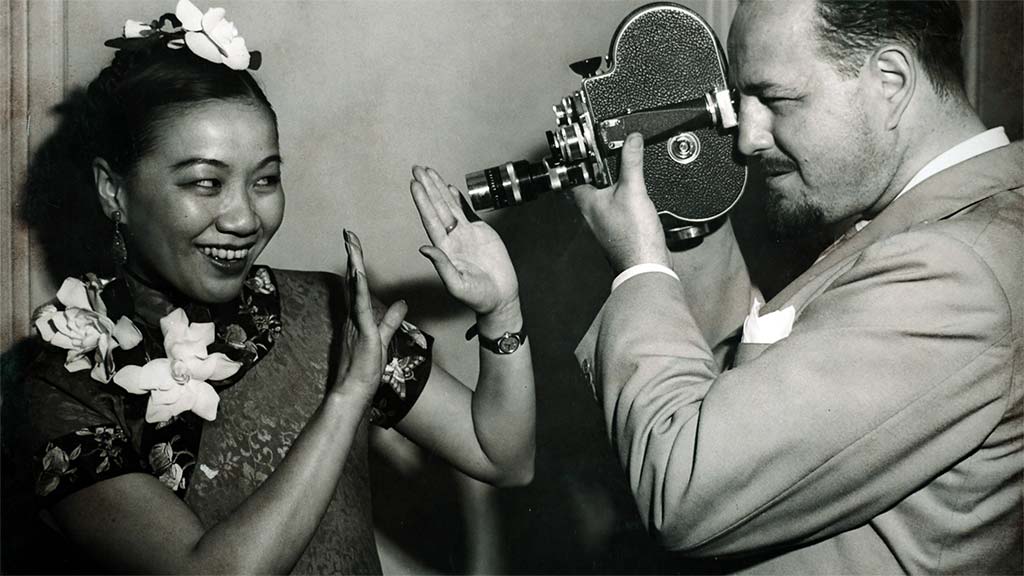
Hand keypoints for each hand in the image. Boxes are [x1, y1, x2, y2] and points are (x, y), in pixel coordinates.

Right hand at [337, 230, 406, 402]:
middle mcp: (353, 316)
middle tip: (349, 234)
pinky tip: (360, 273)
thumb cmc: (365, 371)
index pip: (358, 286)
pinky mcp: (362, 332)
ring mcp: (355, 323)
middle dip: (352, 256)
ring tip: (351, 243)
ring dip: (354, 264)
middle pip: (354, 280)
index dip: (357, 265)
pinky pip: (360, 307)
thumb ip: (391, 320)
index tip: (355, 247)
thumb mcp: (383, 339)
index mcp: (358, 317)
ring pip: (355, 288)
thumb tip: (402, 303)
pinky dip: (360, 289)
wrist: (353, 392)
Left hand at [410, 166, 519, 315]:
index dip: (423, 202)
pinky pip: (467, 212)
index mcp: (445, 250)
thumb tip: (425, 248)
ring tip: (429, 172)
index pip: (430, 220)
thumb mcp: (457, 284)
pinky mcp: (481, 233)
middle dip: (428, 188)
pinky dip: (458, 199)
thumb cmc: (478, 297)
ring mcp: (466, 234)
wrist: (500, 298)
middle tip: (418, 169)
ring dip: (439, 189)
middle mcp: (452, 239)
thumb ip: (442, 266)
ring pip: (450, 206)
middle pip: (437, 208)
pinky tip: (449, 188)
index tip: (415, 185)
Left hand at [571, 133, 669, 272]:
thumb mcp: (633, 190)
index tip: (580, 146)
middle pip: (588, 183)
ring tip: (621, 169)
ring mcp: (604, 220)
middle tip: (603, 153)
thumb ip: (631, 162)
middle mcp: (591, 211)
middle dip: (597, 168)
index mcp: (586, 201)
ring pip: (603, 194)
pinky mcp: (618, 227)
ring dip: (611, 182)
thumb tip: (631, 139)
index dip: (575, 159)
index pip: (572, 174)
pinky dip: (624, 195)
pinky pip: (617, 205)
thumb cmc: (633, 237)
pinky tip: (634, 193)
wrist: (646, 264)